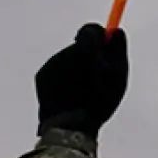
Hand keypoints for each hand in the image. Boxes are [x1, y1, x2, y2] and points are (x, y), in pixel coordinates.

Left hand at [35, 23, 127, 137]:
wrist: (67, 128)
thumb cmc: (97, 104)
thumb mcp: (118, 76)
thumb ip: (117, 50)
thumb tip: (115, 31)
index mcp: (84, 50)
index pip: (91, 29)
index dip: (99, 38)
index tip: (104, 47)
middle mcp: (64, 53)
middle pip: (79, 46)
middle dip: (87, 56)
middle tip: (95, 77)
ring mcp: (50, 64)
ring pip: (67, 60)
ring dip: (75, 69)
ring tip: (81, 92)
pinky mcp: (40, 76)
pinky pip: (55, 71)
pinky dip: (62, 79)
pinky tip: (68, 96)